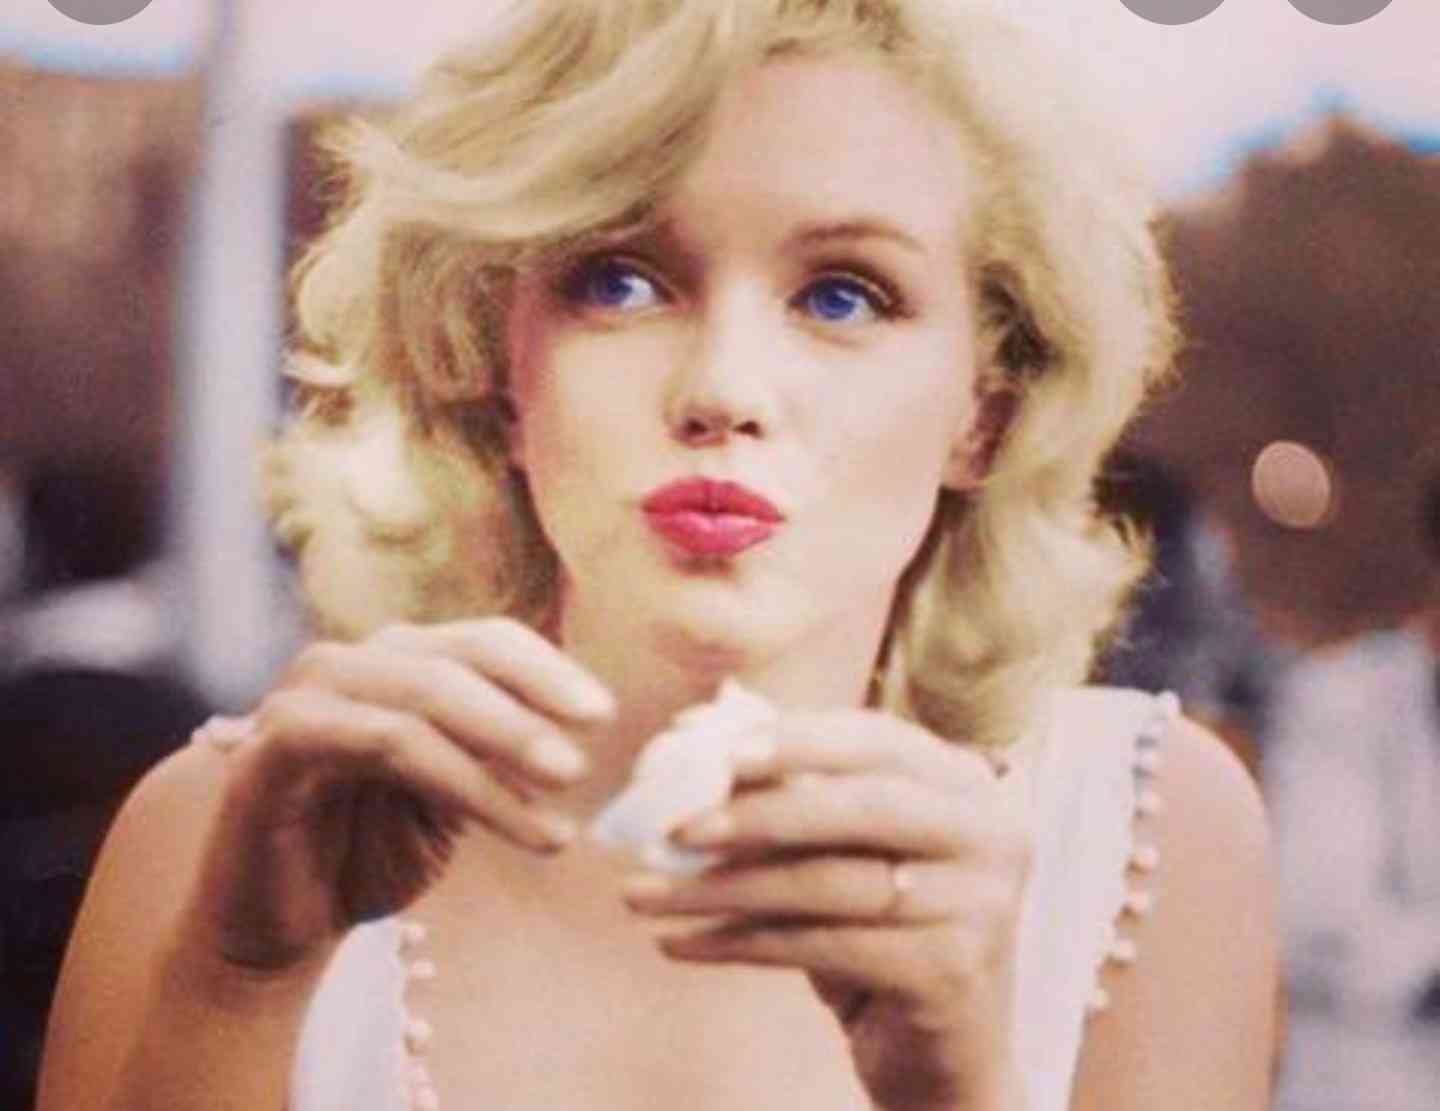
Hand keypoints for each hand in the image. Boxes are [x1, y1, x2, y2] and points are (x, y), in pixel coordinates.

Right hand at [187, 618, 612, 973]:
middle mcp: (348, 662)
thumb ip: (498, 751)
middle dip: (532, 705)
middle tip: (584, 762)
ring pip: (424, 696)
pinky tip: (516, 823)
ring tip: (564, 796)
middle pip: (458, 658)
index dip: (548, 669)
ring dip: (504, 743)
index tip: (603, 715)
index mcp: (393, 662)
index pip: (484, 641)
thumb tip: (583, 726)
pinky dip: (459, 778)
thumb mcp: (453, 796)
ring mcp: (304, 695)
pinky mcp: (274, 745)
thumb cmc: (369, 855)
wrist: (281, 930)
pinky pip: (382, 741)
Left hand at [621, 709, 1029, 1110]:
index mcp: (970, 784)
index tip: (712, 746)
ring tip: (645, 892)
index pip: (877, 739)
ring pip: (827, 882)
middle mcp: (991, 835)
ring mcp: (980, 905)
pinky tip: (679, 943)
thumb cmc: (882, 932)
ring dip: (723, 888)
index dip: (795, 737)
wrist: (943, 1055)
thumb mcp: (847, 853)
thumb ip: (796, 792)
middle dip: (756, 811)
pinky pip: (821, 947)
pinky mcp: (949, 971)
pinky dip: (737, 945)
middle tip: (673, 826)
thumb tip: (694, 734)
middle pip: (858, 806)